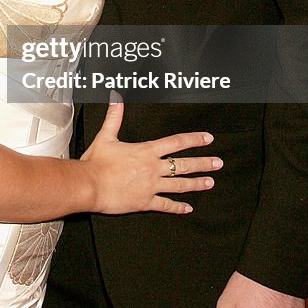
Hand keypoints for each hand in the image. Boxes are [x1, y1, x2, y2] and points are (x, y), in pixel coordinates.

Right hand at [81, 100, 221, 214]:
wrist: (89, 185)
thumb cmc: (96, 162)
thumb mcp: (106, 136)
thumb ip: (115, 117)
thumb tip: (117, 98)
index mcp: (146, 151)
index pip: (176, 142)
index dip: (194, 140)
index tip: (208, 139)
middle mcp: (153, 168)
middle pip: (183, 164)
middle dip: (203, 163)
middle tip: (218, 163)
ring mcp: (151, 186)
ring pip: (179, 185)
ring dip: (196, 183)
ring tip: (210, 182)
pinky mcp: (145, 202)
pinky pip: (165, 205)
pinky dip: (178, 207)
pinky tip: (188, 208)